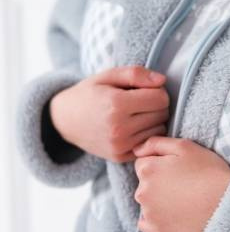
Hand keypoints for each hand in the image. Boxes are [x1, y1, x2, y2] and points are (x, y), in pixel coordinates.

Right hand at [49, 65, 169, 162]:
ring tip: (136, 114)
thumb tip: (162, 81)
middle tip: (140, 101)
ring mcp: (120, 146)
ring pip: (160, 130)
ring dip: (154, 121)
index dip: (156, 90)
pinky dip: (147, 135)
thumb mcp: (108, 75)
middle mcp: (119, 128)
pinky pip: (150, 144)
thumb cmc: (90, 93)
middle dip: (156, 105)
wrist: (66, 120)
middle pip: (162, 114)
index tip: (144, 90)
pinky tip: (134, 127)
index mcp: (116, 104)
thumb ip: (136, 74)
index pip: (161, 98)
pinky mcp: (120, 157)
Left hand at [133, 136, 229, 231]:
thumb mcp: (185, 146)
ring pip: (147, 202)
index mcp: (147, 169)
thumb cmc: (209, 172)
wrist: (228, 205)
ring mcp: (148, 214)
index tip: (179, 169)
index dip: (161, 163)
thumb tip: (136, 149)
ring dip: (159, 200)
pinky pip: (148, 223)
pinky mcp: (157, 231)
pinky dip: (158, 219)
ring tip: (184, 199)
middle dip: (159, 181)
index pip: (143, 163)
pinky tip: (175, 214)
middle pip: (144, 183)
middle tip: (184, 184)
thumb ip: (156, 143)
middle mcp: (141, 192)